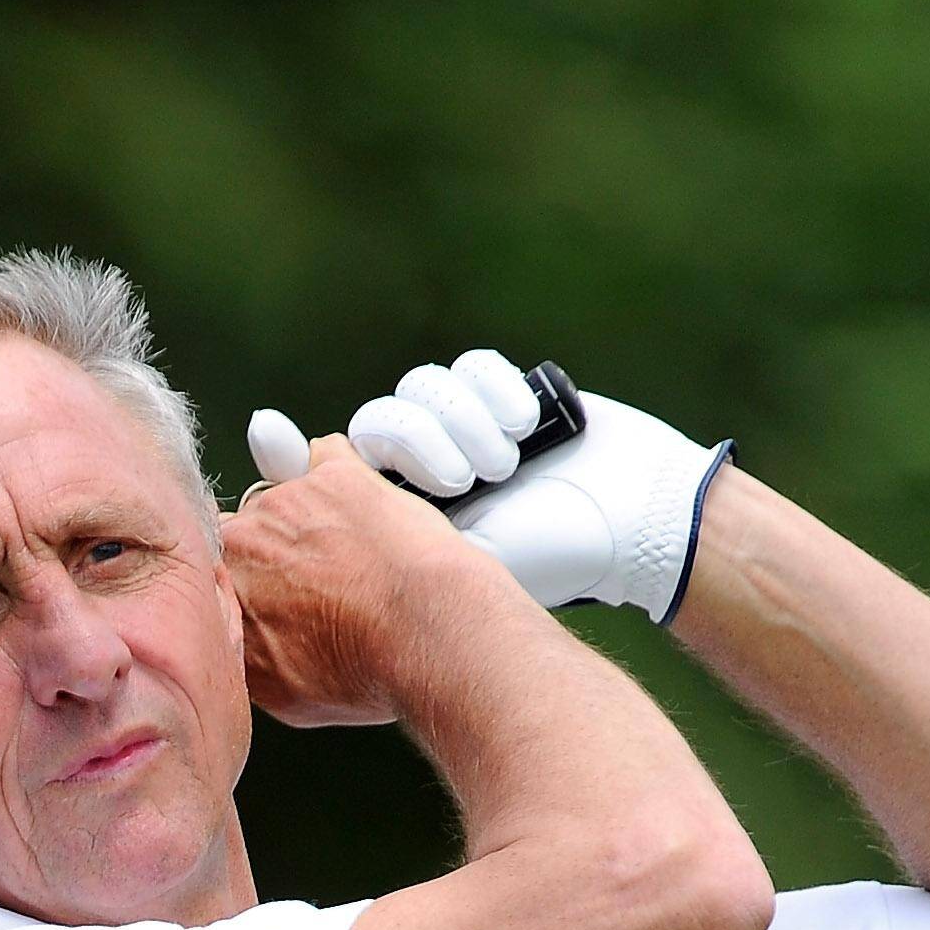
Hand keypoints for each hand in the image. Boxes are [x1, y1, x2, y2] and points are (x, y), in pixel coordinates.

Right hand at [219, 434, 477, 727]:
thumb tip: (248, 655)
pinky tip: (366, 511)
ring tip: (352, 556)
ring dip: (309, 519)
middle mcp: (242, 539)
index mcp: (222, 592)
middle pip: (244, 532)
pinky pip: (325, 457)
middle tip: (314, 582)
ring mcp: (287, 501)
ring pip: (286, 498)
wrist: (425, 634)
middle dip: (271, 551)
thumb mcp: (283, 695)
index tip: (264, 598)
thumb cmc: (362, 669)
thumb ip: (250, 660)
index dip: (241, 586)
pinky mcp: (336, 473)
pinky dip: (342, 479)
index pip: (213, 575)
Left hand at [249, 352, 731, 622]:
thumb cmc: (542, 560)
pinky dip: (495, 393)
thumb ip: (377, 538)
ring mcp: (466, 426)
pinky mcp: (506, 391)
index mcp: (397, 516)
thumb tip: (296, 524)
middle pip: (379, 418)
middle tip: (460, 483)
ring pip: (423, 388)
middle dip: (419, 444)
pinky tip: (526, 429)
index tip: (303, 448)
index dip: (318, 455)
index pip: (338, 464)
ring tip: (503, 466)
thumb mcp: (450, 563)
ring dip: (462, 424)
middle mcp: (425, 466)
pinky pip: (473, 366)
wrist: (632, 528)